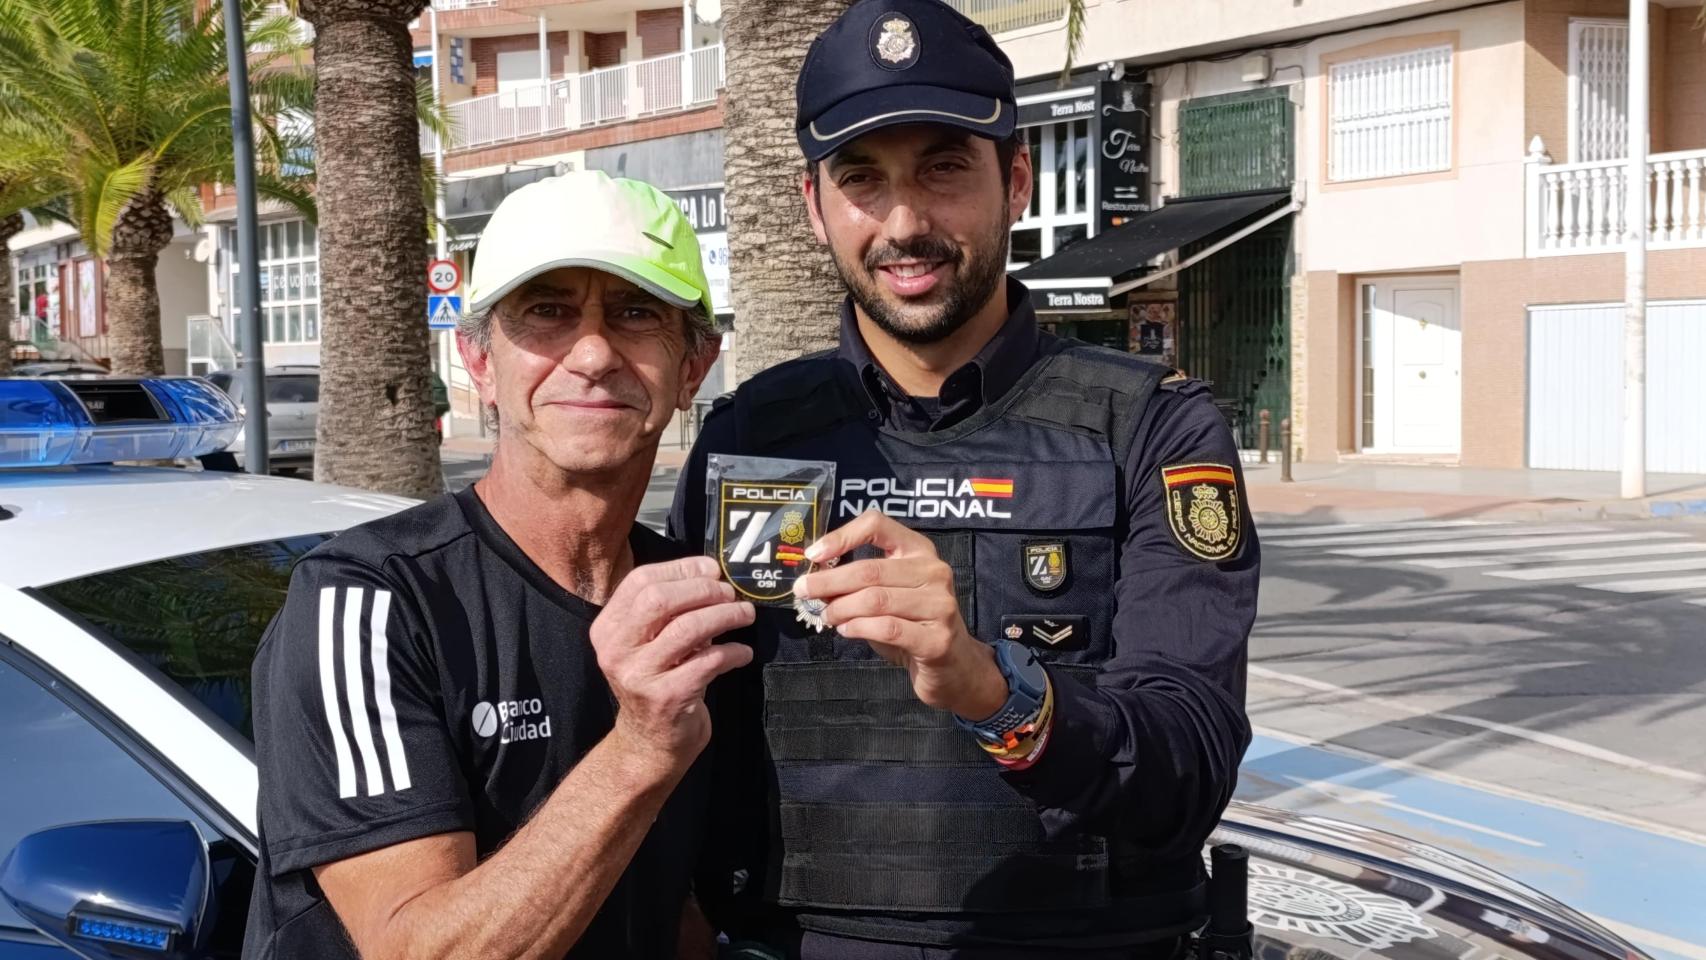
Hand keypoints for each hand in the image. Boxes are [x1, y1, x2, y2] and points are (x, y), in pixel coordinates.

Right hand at [591, 556, 754, 772]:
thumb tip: (711, 576)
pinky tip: (743, 652)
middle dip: (704, 590)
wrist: (649, 743)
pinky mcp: (667, 698)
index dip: (682, 569)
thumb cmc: (656, 683)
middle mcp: (616, 650)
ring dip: (726, 616)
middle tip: (731, 594)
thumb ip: (667, 612)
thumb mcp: (648, 644)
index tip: (712, 569)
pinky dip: (733, 652)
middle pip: (660, 599)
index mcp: (608, 629)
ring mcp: (639, 675)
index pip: (641, 581)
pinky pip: (709, 661)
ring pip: (688, 628)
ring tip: (745, 615)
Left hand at [793, 511, 1006, 719]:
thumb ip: (858, 583)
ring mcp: (939, 605)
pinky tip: (846, 630)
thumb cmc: (912, 624)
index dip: (842, 536)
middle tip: (803, 591)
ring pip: (875, 600)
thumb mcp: (887, 594)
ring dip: (841, 609)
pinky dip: (859, 628)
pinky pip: (888, 628)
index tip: (813, 554)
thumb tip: (816, 580)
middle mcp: (934, 572)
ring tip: (827, 617)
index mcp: (919, 550)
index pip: (878, 525)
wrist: (953, 666)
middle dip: (829, 581)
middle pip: (870, 570)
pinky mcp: (938, 639)